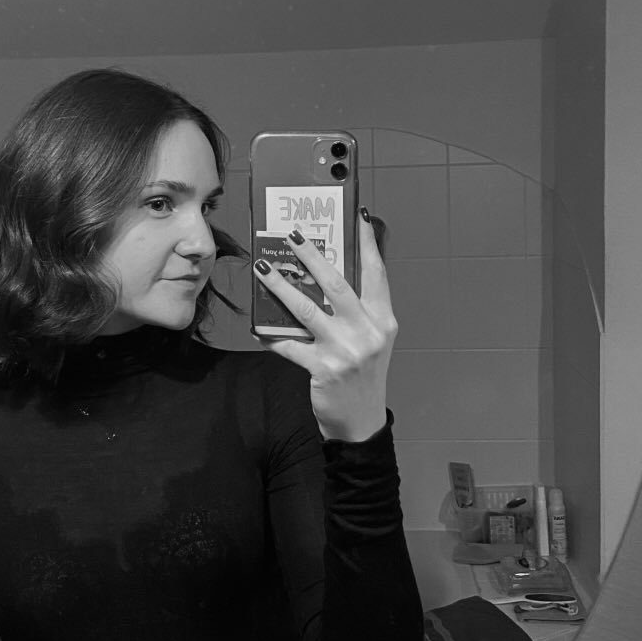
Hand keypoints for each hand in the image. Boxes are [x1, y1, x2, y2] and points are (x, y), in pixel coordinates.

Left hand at [251, 209, 398, 442]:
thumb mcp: (370, 340)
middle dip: (312, 255)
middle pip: (336, 283)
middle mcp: (368, 331)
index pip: (376, 274)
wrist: (361, 422)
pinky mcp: (324, 369)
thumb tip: (324, 277)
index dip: (368, 244)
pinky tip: (259, 330)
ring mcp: (346, 350)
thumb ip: (356, 312)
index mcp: (383, 320)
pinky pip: (290, 346)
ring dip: (281, 286)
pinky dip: (272, 337)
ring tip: (263, 268)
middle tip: (292, 234)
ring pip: (307, 309)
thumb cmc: (362, 375)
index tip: (359, 218)